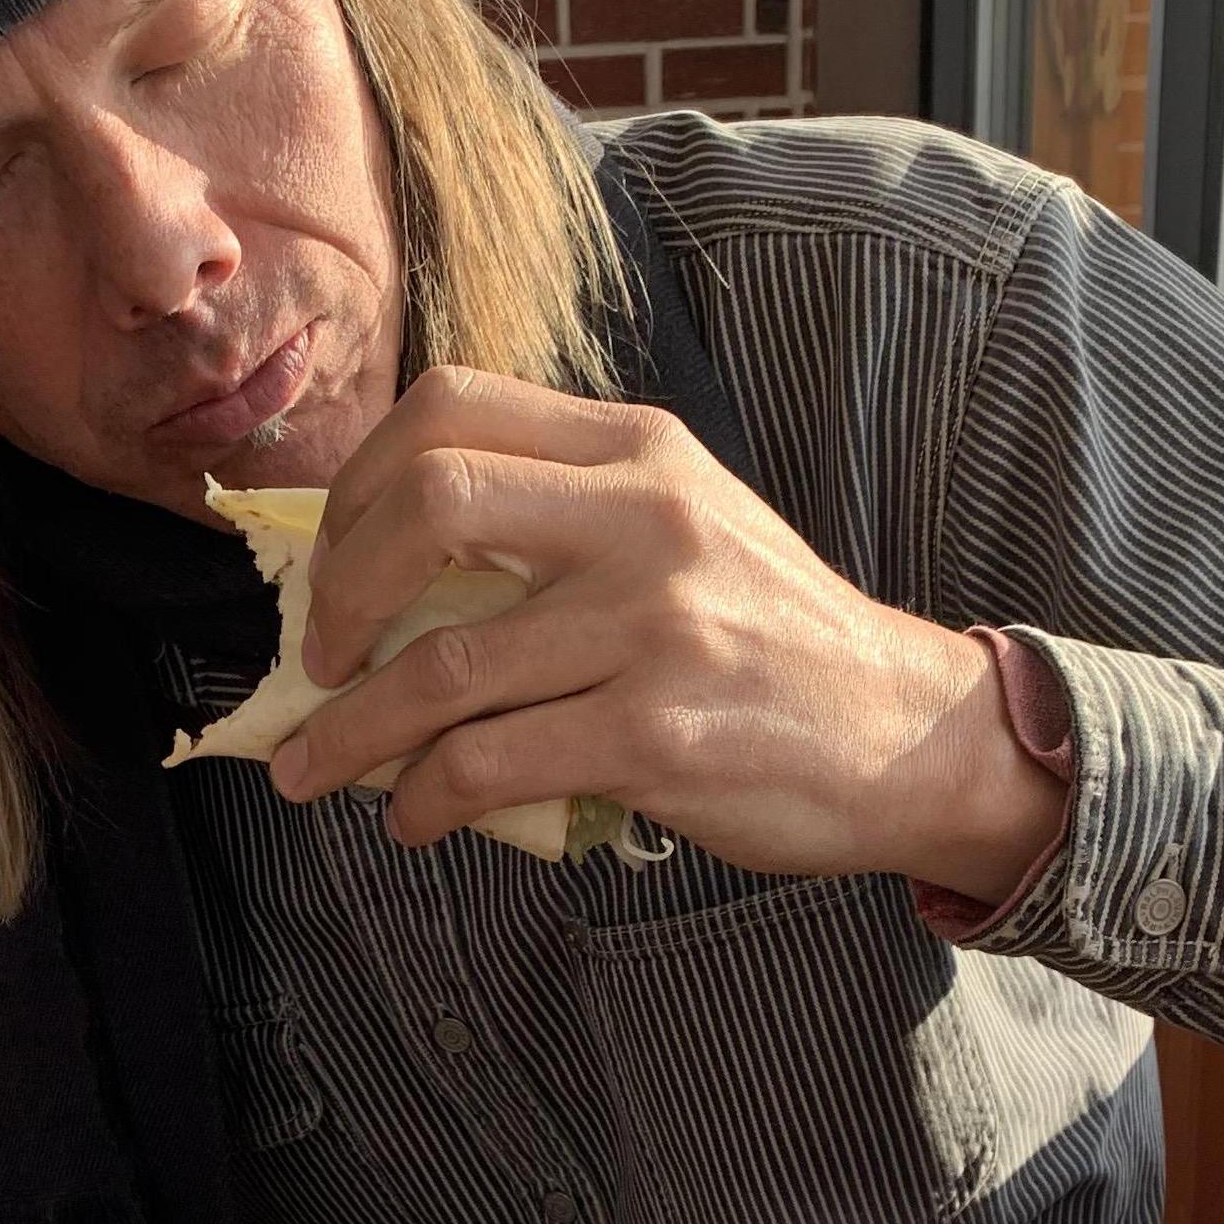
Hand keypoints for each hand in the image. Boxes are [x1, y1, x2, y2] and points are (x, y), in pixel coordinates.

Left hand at [265, 367, 1068, 898]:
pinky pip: (490, 764)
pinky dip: (425, 800)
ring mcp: (653, 626)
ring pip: (442, 667)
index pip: (452, 404)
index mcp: (638, 451)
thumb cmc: (771, 640)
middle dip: (338, 592)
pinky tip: (416, 819)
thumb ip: (563, 520)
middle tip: (318, 659)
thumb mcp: (683, 530)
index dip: (359, 479)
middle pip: (428, 503)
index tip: (333, 558)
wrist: (910, 733)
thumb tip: (385, 569)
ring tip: (313, 772)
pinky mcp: (658, 735)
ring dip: (349, 733)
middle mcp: (645, 517)